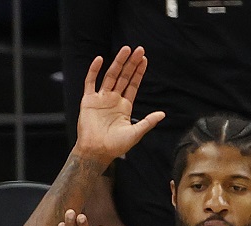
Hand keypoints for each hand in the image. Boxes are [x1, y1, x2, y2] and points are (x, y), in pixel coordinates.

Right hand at [73, 47, 165, 163]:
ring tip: (125, 50)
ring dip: (117, 62)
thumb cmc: (115, 146)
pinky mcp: (88, 101)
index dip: (138, 72)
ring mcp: (101, 99)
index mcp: (124, 106)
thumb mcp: (135, 133)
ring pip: (110, 76)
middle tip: (139, 49)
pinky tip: (100, 60)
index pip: (133, 84)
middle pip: (123, 77)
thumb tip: (162, 114)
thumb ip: (148, 122)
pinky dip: (94, 70)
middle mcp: (113, 100)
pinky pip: (90, 82)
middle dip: (131, 63)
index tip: (144, 59)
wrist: (96, 152)